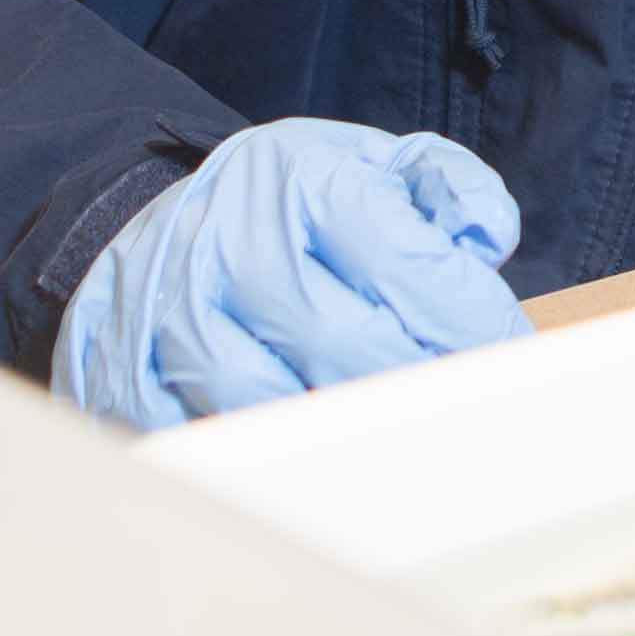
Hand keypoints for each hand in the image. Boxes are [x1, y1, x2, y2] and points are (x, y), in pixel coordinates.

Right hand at [53, 116, 526, 430]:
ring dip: (342, 438)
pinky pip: (199, 443)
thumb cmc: (294, 207)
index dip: (472, 322)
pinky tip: (308, 469)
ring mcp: (167, 312)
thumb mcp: (373, 165)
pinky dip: (258, 466)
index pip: (407, 263)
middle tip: (466, 417)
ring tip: (394, 448)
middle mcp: (230, 240)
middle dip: (420, 388)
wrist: (163, 222)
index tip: (509, 357)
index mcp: (302, 179)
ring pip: (269, 404)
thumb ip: (447, 188)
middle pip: (345, 344)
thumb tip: (487, 238)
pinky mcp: (125, 377)